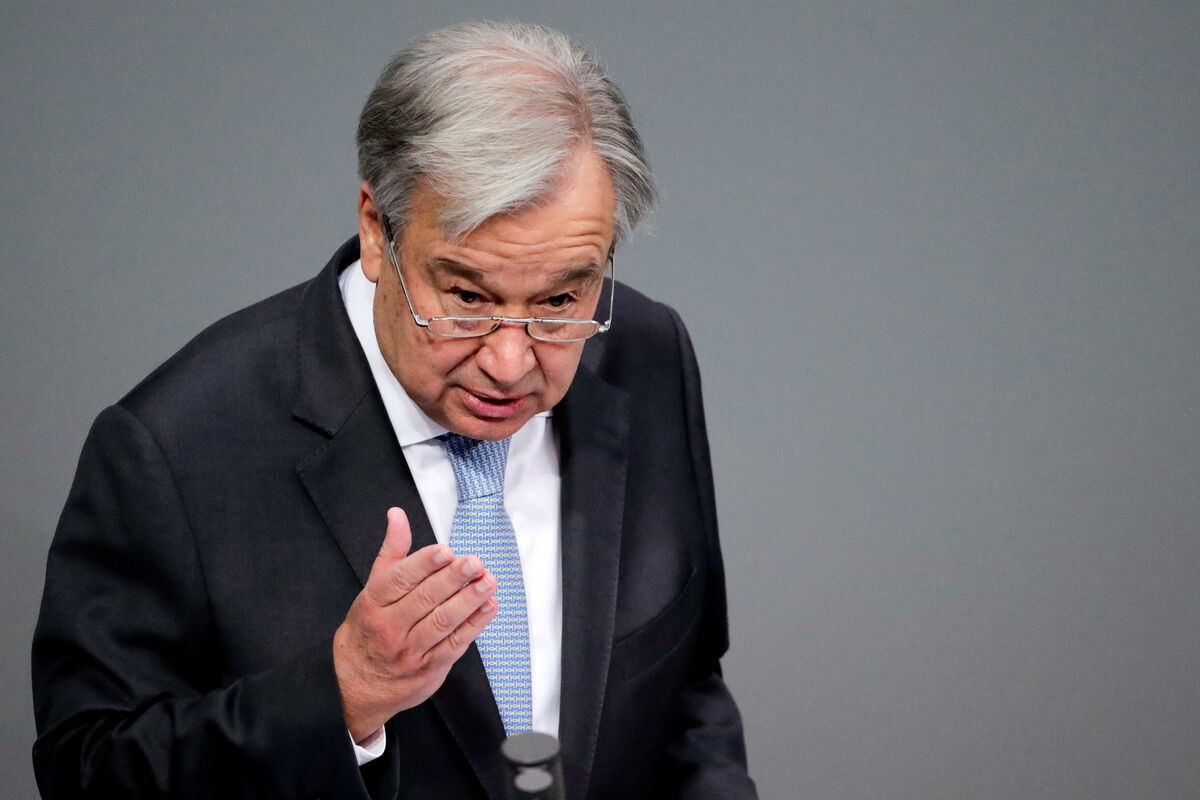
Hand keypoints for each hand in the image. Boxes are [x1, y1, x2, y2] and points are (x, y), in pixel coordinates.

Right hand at [333, 507, 496, 741]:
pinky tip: (488, 606)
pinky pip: (455, 644)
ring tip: (487, 581)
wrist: (355, 685)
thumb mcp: (372, 588)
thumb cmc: (369, 628)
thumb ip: (392, 551)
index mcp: (375, 602)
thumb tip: (397, 515)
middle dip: (452, 579)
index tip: (446, 551)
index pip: (401, 579)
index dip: (425, 564)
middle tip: (474, 563)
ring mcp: (410, 650)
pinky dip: (474, 625)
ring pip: (442, 622)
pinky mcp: (430, 668)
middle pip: (425, 600)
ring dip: (469, 601)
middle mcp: (391, 626)